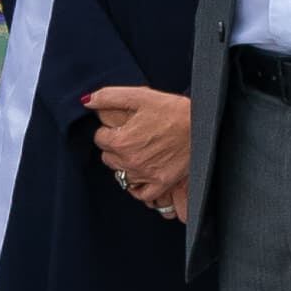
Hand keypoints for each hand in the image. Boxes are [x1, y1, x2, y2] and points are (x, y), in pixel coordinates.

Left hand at [85, 86, 191, 219]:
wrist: (203, 126)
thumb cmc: (173, 110)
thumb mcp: (140, 96)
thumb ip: (109, 97)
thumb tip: (87, 101)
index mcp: (121, 140)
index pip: (99, 138)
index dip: (109, 130)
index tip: (122, 126)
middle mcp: (130, 161)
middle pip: (108, 158)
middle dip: (115, 147)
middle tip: (132, 137)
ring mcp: (145, 175)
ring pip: (121, 175)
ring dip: (125, 165)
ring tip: (139, 152)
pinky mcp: (161, 183)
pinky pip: (141, 194)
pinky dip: (139, 187)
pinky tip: (142, 174)